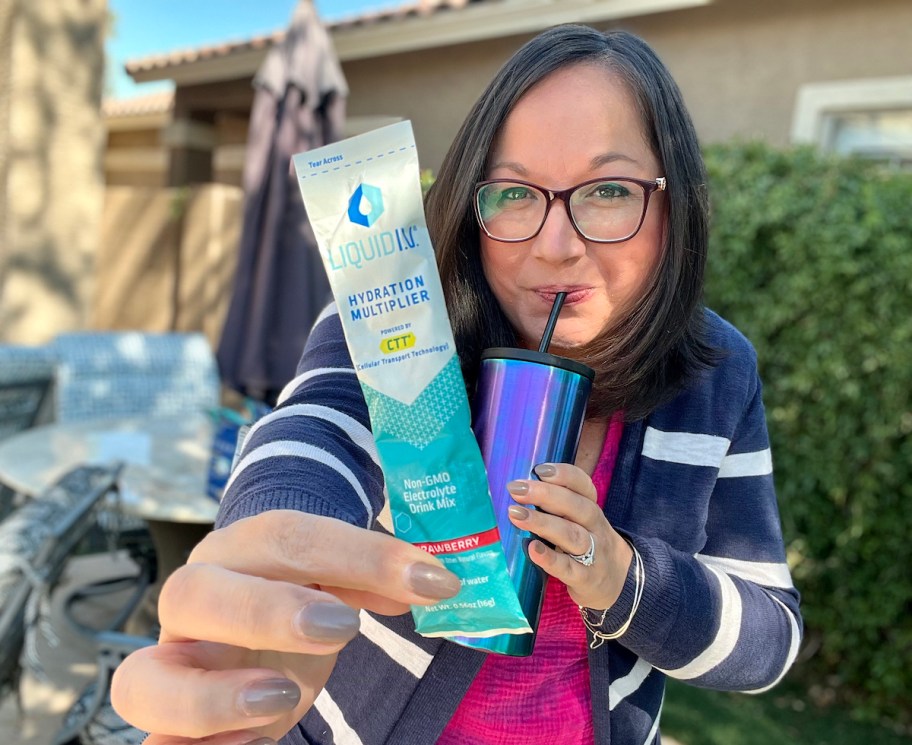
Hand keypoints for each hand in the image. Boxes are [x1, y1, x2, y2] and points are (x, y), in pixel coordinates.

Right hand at [111, 510, 461, 744]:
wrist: (245, 613)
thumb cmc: (298, 589)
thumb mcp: (336, 575)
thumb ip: (375, 575)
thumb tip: (431, 582)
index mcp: (242, 549)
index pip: (290, 536)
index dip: (362, 555)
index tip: (431, 582)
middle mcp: (195, 598)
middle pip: (196, 592)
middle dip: (266, 611)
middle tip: (342, 629)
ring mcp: (173, 663)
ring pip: (142, 680)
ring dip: (208, 699)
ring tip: (280, 701)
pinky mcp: (169, 718)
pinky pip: (152, 742)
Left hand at [505, 463, 632, 610]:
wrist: (618, 583)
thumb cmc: (587, 544)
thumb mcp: (580, 521)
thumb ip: (557, 505)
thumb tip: (519, 487)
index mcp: (591, 508)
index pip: (583, 486)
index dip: (563, 475)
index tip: (538, 469)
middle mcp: (595, 527)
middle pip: (576, 506)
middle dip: (545, 495)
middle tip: (516, 489)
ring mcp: (593, 554)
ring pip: (572, 535)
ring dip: (542, 523)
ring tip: (515, 514)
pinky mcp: (585, 579)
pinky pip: (568, 568)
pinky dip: (550, 559)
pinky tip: (532, 549)